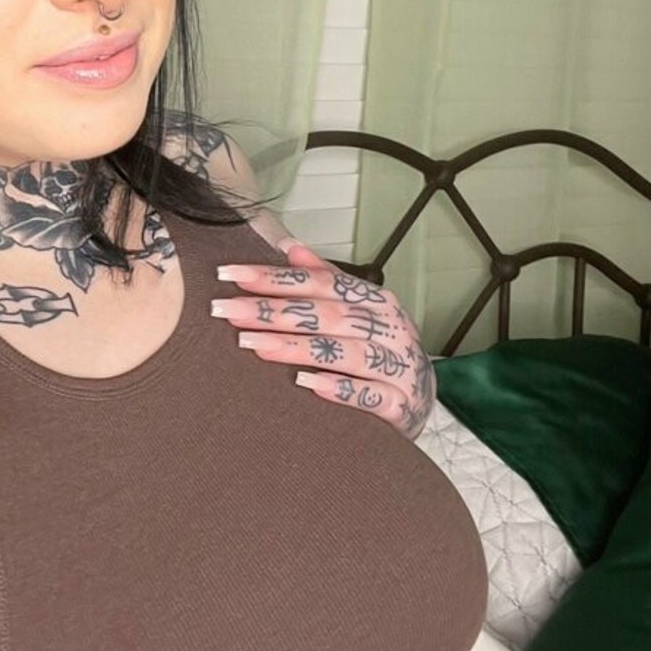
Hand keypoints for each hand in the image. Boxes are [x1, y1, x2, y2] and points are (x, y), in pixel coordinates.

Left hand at [211, 239, 433, 438]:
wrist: (421, 399)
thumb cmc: (379, 350)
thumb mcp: (357, 311)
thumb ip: (325, 280)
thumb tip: (290, 247)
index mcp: (374, 300)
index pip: (319, 282)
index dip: (274, 277)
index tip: (230, 274)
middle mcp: (387, 327)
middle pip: (326, 314)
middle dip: (273, 312)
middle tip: (229, 311)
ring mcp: (397, 365)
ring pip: (345, 352)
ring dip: (298, 348)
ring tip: (256, 344)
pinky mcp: (400, 404)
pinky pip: (370, 395)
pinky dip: (340, 389)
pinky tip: (307, 384)